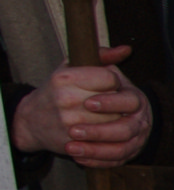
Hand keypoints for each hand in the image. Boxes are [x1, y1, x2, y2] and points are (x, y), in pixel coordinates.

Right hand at [13, 49, 151, 167]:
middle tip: (105, 101)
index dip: (112, 82)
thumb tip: (126, 49)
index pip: (109, 78)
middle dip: (114, 101)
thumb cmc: (55, 91)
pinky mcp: (73, 140)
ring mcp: (69, 121)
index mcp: (65, 78)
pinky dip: (107, 135)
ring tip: (101, 114)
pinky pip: (105, 138)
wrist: (30, 121)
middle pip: (113, 100)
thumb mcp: (71, 68)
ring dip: (113, 118)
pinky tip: (99, 128)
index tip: (107, 85)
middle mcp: (66, 98)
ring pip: (112, 120)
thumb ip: (100, 56)